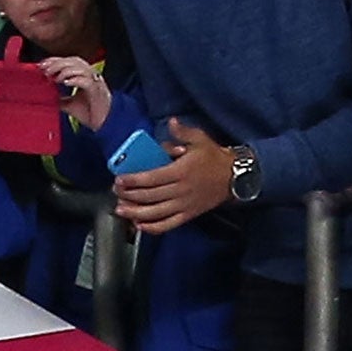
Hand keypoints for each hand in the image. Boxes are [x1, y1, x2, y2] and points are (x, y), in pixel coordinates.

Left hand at [43, 55, 111, 130]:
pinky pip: (86, 81)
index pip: (69, 62)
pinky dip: (75, 80)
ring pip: (81, 68)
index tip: (42, 64)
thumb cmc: (91, 113)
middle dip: (58, 63)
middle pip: (74, 61)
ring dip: (65, 71)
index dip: (56, 61)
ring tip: (55, 77)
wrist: (105, 124)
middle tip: (45, 69)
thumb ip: (60, 99)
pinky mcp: (97, 91)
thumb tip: (46, 98)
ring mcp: (95, 82)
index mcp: (85, 76)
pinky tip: (65, 82)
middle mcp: (91, 76)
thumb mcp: (70, 105)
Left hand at [113, 119, 232, 232]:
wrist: (235, 176)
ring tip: (121, 210)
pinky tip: (139, 225)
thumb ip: (182, 132)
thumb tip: (171, 122)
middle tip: (116, 192)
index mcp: (181, 171)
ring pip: (155, 213)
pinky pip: (168, 225)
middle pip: (150, 196)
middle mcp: (181, 190)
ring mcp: (184, 205)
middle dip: (129, 195)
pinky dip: (152, 227)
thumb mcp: (200, 139)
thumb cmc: (214, 157)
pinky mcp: (188, 215)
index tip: (119, 179)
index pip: (152, 178)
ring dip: (135, 213)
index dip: (133, 180)